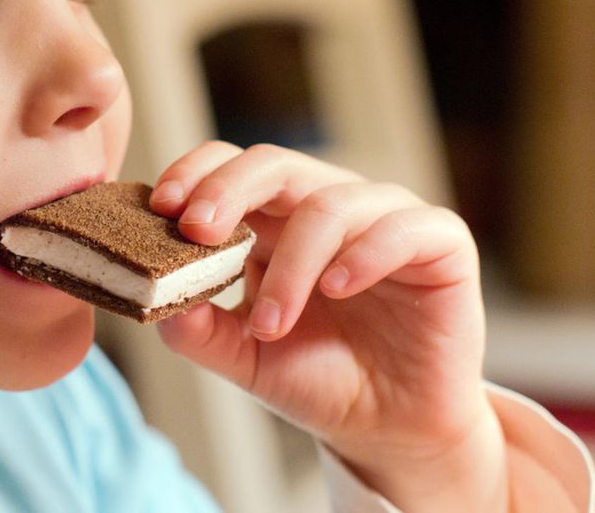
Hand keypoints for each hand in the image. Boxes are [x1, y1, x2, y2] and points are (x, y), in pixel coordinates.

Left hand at [150, 141, 510, 510]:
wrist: (387, 429)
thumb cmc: (314, 377)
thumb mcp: (242, 357)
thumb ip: (197, 328)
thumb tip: (154, 296)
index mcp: (272, 219)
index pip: (228, 167)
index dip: (194, 174)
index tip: (160, 207)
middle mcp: (326, 205)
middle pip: (272, 164)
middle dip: (228, 190)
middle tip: (197, 229)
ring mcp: (384, 218)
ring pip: (330, 204)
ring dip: (291, 263)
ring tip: (269, 324)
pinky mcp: (440, 244)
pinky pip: (405, 227)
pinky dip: (365, 254)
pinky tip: (336, 288)